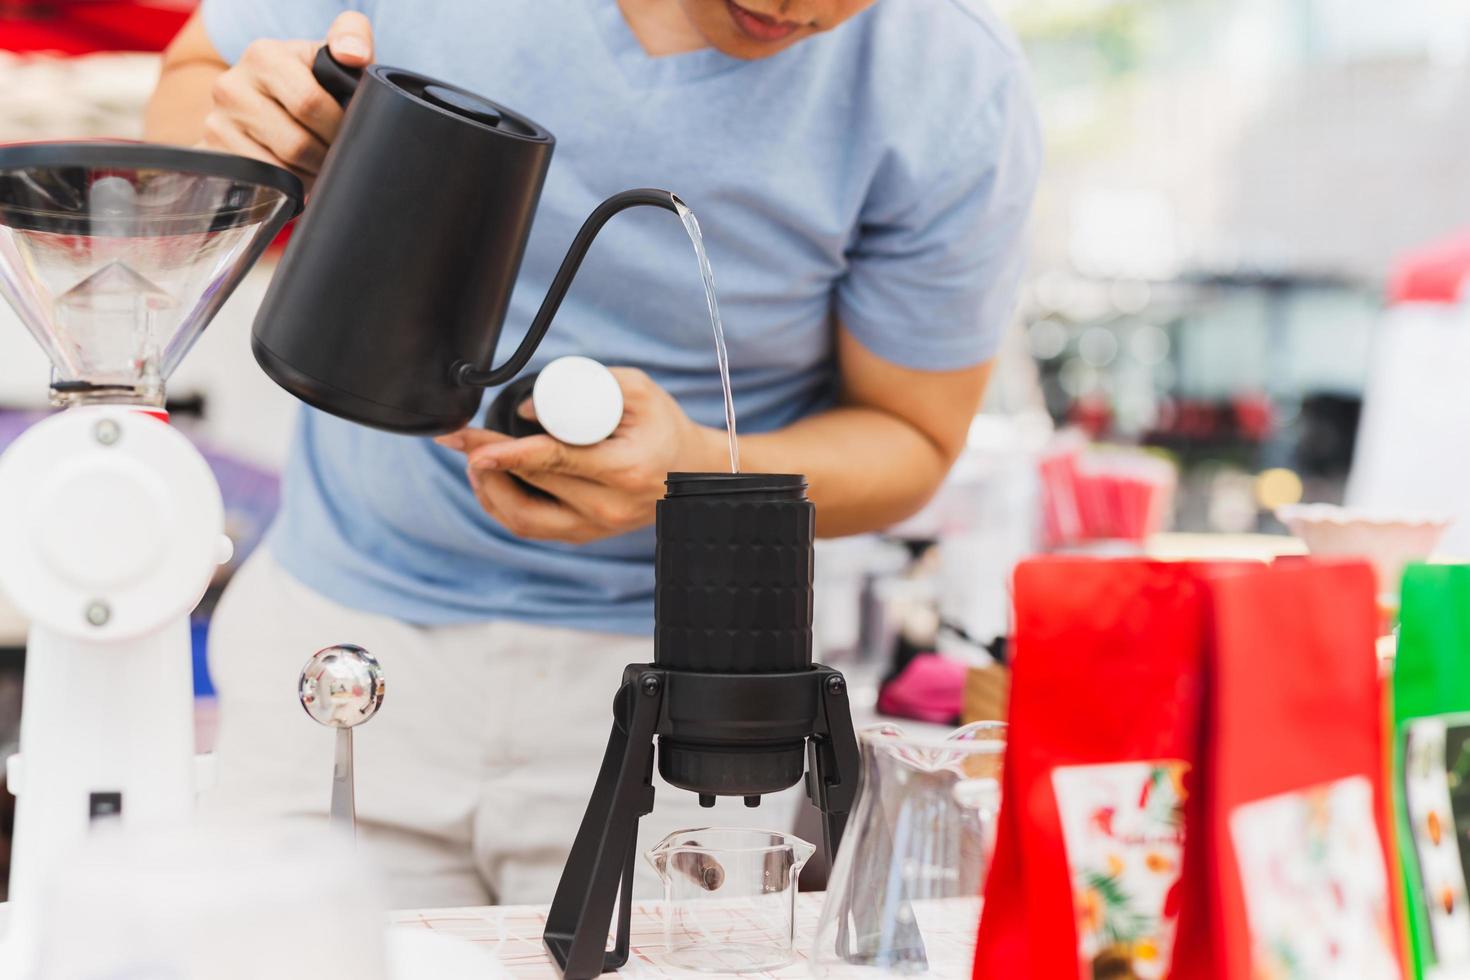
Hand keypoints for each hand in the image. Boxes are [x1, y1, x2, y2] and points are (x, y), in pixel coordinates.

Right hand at [201, 11, 372, 182]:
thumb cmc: (306, 80)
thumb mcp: (328, 55)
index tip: (350, 133)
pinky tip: (295, 175)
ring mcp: (216, 122)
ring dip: (309, 176)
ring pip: (280, 171)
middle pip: (296, 144)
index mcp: (263, 56)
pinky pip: (261, 185)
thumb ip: (352, 38)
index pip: (309, 103)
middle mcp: (231, 86)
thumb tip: (354, 55)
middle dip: (326, 156)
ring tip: (317, 164)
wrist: (256, 102)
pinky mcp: (212, 154)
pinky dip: (287, 188)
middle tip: (337, 155)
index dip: (338, 127)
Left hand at [435, 368, 727, 543]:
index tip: (473, 444)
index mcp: (624, 471)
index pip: (555, 461)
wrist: (695, 474)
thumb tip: (527, 410)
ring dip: (488, 489)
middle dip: (485, 461)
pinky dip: (503, 504)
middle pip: (529, 487)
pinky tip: (491, 479)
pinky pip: (530, 527)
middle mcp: (608, 508)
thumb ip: (586, 387)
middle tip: (457, 437)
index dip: (507, 453)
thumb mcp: (638, 391)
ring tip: (472, 458)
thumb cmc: (665, 428)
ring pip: (522, 519)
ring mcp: (595, 529)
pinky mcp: (584, 537)